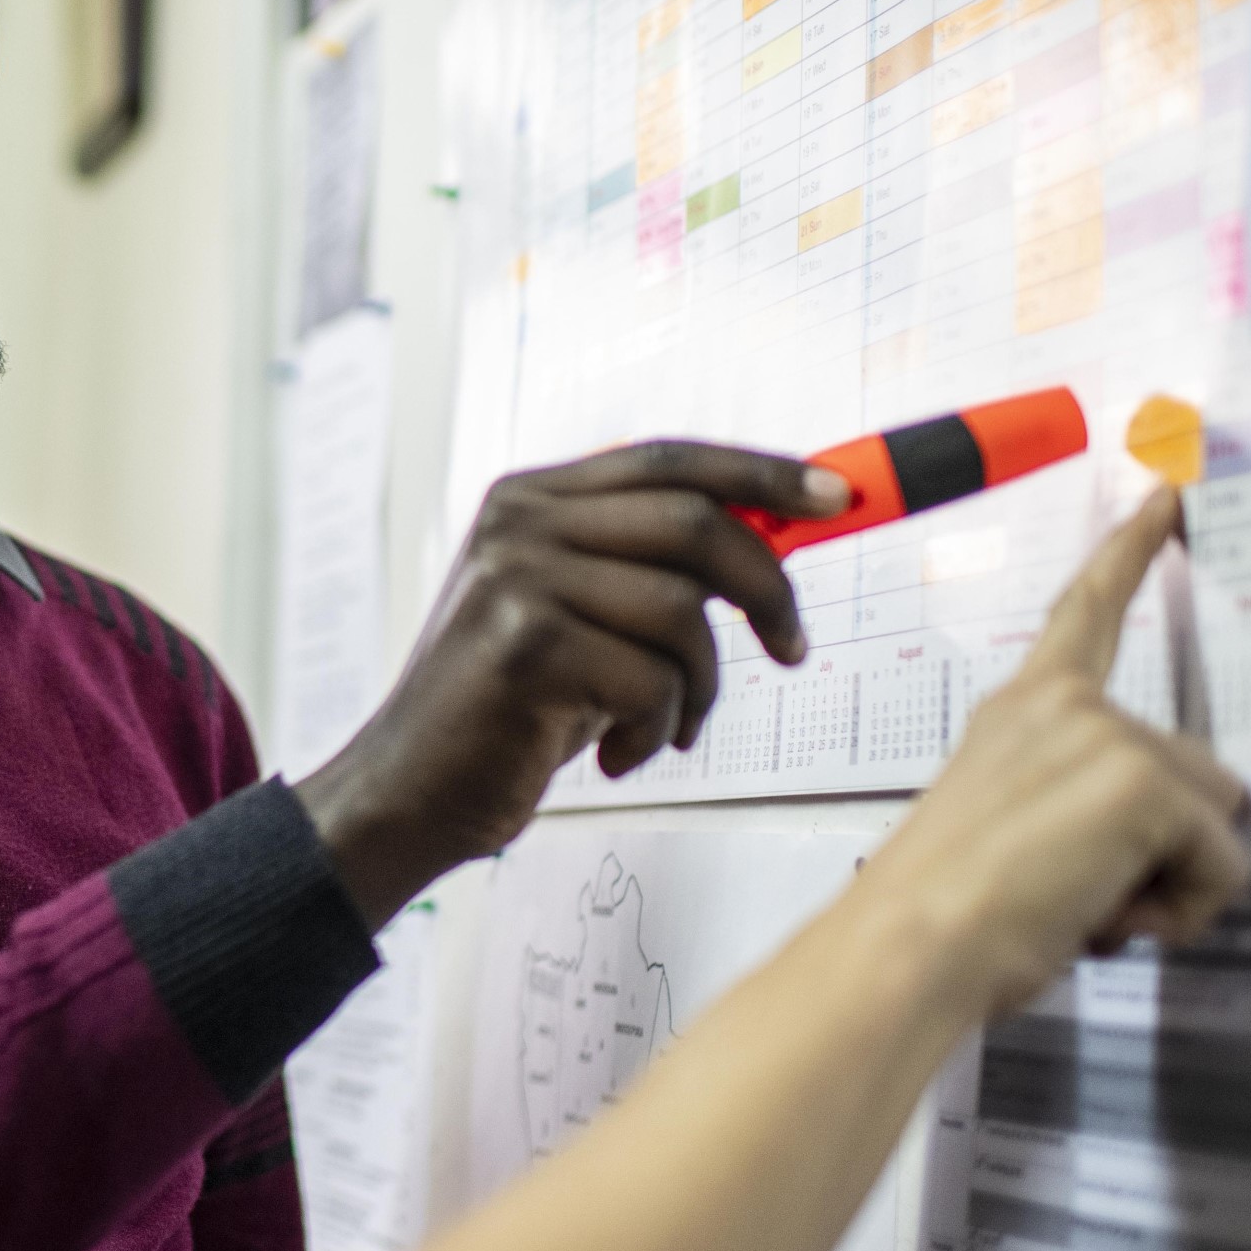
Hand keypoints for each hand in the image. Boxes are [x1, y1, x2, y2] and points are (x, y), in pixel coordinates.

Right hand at [297, 442, 847, 923]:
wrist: (412, 790)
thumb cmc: (509, 711)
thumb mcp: (579, 616)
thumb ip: (648, 566)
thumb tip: (777, 532)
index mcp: (529, 499)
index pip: (669, 459)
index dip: (763, 472)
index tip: (838, 494)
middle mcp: (518, 523)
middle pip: (695, 521)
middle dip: (767, 590)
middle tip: (792, 648)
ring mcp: (516, 579)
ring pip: (684, 612)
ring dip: (701, 688)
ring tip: (664, 725)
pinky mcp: (525, 647)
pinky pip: (654, 681)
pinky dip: (656, 732)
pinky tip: (612, 753)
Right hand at [860, 488, 1250, 1017]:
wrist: (908, 943)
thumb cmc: (936, 911)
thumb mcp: (1004, 829)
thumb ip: (1069, 802)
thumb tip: (1139, 855)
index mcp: (1018, 711)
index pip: (1083, 614)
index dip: (1129, 552)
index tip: (1165, 497)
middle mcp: (1064, 706)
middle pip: (1193, 772)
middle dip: (1164, 846)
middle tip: (1078, 892)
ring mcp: (1106, 735)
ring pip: (1215, 821)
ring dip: (1172, 881)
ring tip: (1084, 907)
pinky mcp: (1142, 782)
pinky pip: (1222, 863)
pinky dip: (1182, 909)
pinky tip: (1105, 915)